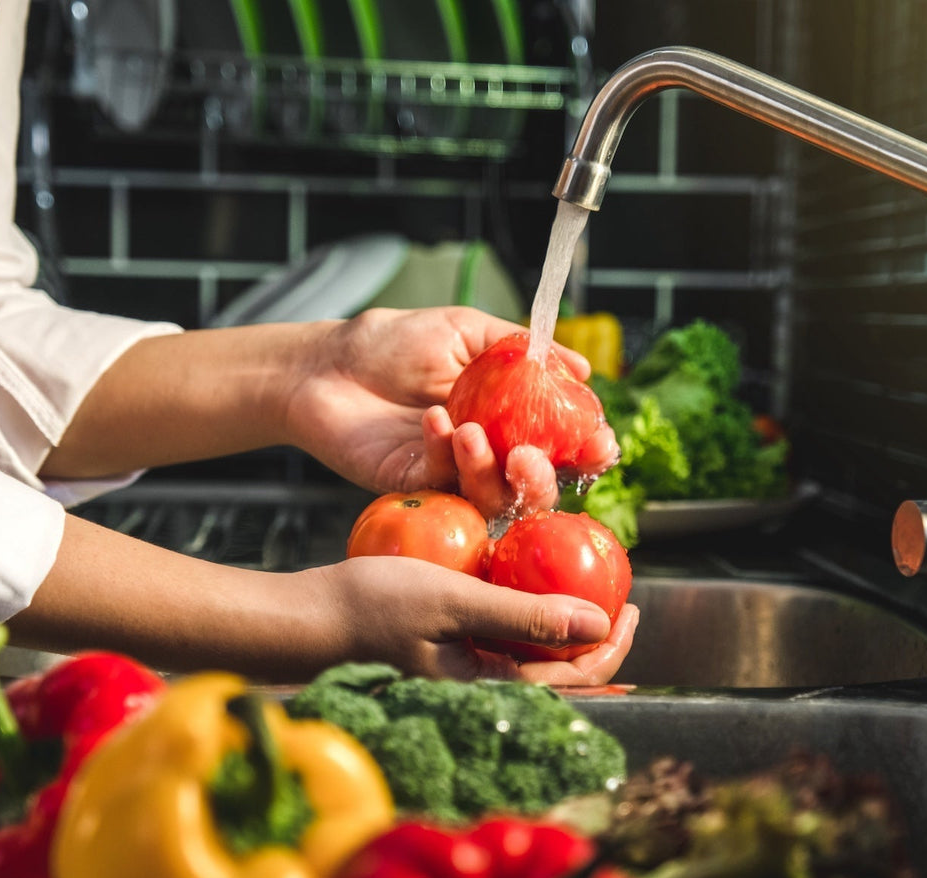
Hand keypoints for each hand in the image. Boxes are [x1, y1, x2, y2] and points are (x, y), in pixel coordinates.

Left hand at [288, 308, 618, 516]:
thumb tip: (582, 369)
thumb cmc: (393, 343)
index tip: (600, 443)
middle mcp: (487, 454)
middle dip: (542, 480)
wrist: (326, 363)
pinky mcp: (414, 489)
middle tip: (527, 457)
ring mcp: (451, 476)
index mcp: (509, 419)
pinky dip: (442, 453)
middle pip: (534, 489)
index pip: (561, 446)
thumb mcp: (465, 331)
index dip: (587, 451)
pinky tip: (433, 419)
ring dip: (487, 469)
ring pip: (491, 498)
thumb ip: (520, 348)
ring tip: (470, 430)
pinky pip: (443, 485)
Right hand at [321, 556, 637, 684]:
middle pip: (560, 676)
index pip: (574, 680)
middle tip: (621, 601)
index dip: (612, 648)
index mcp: (490, 688)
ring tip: (585, 594)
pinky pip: (500, 643)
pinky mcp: (444, 655)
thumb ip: (525, 615)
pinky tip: (530, 590)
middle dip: (597, 642)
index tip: (632, 609)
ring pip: (531, 660)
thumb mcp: (454, 601)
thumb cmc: (370, 608)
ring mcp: (462, 674)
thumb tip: (600, 626)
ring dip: (563, 630)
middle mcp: (481, 689)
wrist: (302, 619)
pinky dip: (526, 619)